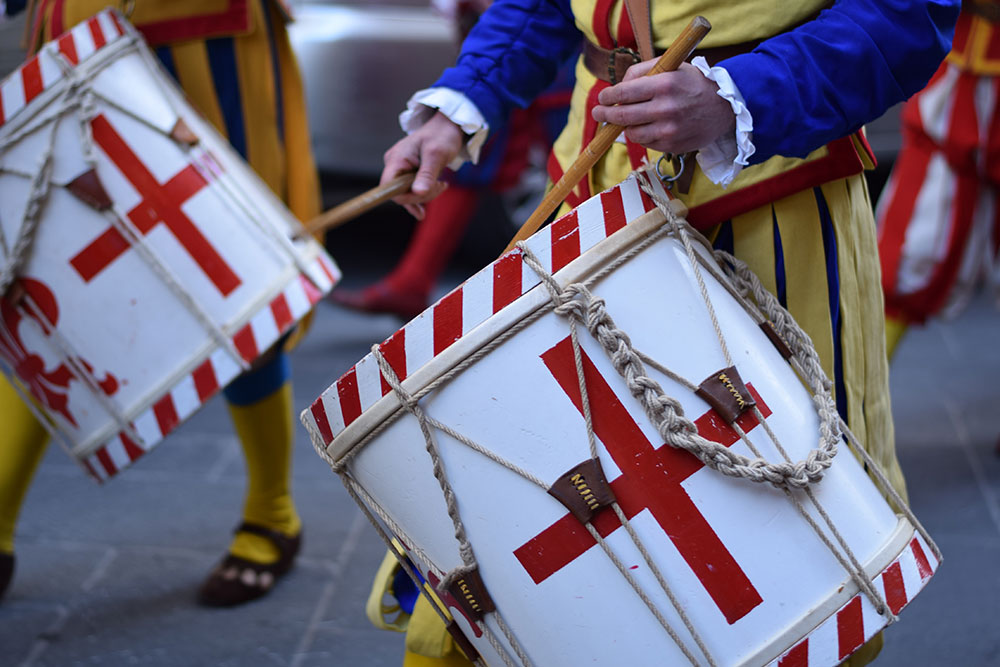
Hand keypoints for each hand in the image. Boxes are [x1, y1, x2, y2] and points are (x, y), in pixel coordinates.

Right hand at [381, 111, 465, 218]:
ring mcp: (400, 169)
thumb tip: (418, 193)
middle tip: (441, 185)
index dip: (404, 197)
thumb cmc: (442, 136)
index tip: (423, 197)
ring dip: (427, 194)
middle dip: (421, 195)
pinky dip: (424, 193)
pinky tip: (437, 190)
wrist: (447, 127)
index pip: (388, 187)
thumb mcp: (437, 155)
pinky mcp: (408, 173)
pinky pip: (412, 191)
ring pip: (408, 194)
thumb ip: (426, 175)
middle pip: (400, 194)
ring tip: (442, 184)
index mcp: (396, 158)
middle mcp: (394, 164)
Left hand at [591, 61, 735, 154]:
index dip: (607, 97)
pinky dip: (642, 135)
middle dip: (605, 114)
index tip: (602, 98)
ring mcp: (669, 130)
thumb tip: (617, 87)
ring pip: (631, 133)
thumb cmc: (692, 83)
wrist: (724, 107)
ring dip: (625, 126)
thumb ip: (641, 71)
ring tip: (626, 119)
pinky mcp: (672, 145)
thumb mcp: (671, 66)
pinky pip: (646, 143)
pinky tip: (648, 126)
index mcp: (664, 84)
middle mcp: (666, 108)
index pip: (624, 93)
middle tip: (598, 112)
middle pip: (622, 116)